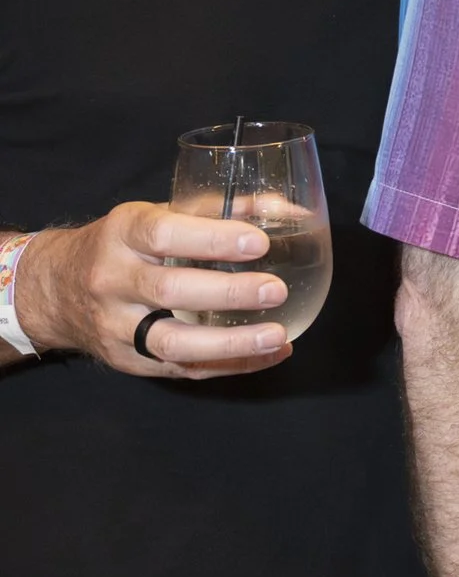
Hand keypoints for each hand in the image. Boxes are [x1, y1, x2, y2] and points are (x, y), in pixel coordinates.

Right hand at [15, 203, 291, 377]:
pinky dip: (228, 365)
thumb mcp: (158, 213)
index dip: (212, 239)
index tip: (258, 242)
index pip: (164, 234)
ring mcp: (115, 325)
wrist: (55, 288)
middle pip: (169, 291)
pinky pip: (178, 369)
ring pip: (171, 342)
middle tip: (276, 291)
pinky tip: (269, 355)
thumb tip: (286, 208)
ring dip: (229, 343)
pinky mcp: (125, 360)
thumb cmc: (125, 244)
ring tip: (277, 337)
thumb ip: (220, 209)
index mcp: (122, 233)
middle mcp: (112, 279)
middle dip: (227, 294)